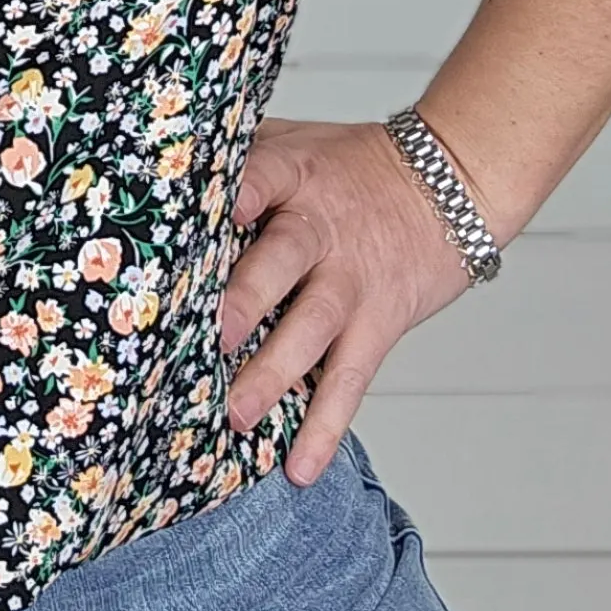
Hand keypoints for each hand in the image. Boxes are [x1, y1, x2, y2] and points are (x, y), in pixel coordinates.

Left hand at [218, 116, 484, 485]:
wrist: (451, 179)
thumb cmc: (352, 166)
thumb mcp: (296, 143)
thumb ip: (240, 160)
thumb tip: (159, 176)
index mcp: (294, 174)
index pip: (260, 177)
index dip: (232, 195)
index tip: (199, 217)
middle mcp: (321, 228)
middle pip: (282, 261)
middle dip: (244, 299)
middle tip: (208, 337)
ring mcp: (351, 280)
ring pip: (312, 329)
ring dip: (274, 375)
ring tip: (234, 415)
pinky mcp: (379, 323)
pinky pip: (350, 379)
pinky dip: (327, 427)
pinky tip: (301, 466)